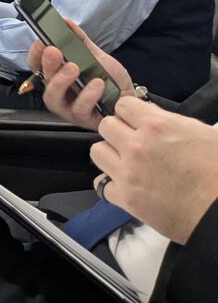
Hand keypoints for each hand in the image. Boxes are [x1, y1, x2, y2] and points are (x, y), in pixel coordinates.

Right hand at [27, 19, 131, 130]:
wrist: (130, 97)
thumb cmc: (108, 78)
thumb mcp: (94, 55)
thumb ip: (79, 40)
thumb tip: (65, 21)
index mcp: (56, 75)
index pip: (36, 64)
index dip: (35, 53)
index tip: (41, 41)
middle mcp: (58, 92)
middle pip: (43, 80)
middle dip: (47, 64)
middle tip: (54, 51)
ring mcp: (68, 107)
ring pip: (54, 98)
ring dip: (61, 81)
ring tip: (74, 67)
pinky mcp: (83, 119)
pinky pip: (80, 108)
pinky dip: (87, 95)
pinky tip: (98, 83)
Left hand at [91, 98, 217, 243]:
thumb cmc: (217, 172)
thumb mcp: (199, 133)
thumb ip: (168, 121)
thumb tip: (150, 114)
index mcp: (156, 125)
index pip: (122, 105)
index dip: (129, 113)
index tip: (134, 121)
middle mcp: (136, 146)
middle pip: (105, 126)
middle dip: (118, 132)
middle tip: (131, 142)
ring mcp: (127, 172)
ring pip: (97, 151)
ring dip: (110, 155)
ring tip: (126, 162)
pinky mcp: (125, 197)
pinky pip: (101, 184)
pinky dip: (112, 185)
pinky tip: (127, 185)